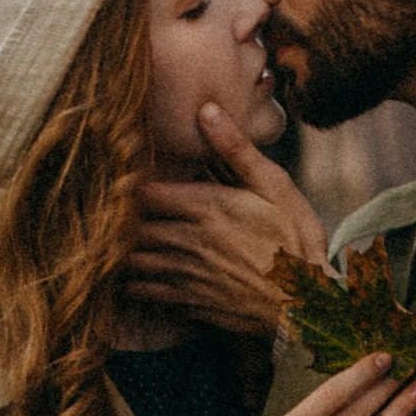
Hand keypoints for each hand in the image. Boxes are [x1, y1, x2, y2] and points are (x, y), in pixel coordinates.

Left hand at [131, 101, 326, 335]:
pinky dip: (136, 286)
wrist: (308, 305)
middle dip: (121, 221)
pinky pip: (150, 293)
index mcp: (207, 206)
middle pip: (135, 227)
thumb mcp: (277, 187)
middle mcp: (190, 240)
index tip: (123, 181)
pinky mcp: (192, 303)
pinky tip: (130, 281)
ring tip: (114, 244)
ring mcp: (188, 274)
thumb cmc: (296, 242)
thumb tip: (207, 110)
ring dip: (123, 252)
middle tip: (108, 214)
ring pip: (136, 261)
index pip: (146, 192)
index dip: (130, 186)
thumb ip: (237, 151)